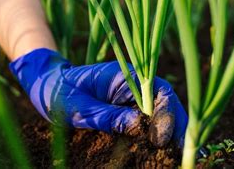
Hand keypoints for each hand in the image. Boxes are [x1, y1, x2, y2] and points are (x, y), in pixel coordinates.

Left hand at [9, 48, 186, 146]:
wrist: (48, 88)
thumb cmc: (60, 93)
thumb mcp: (78, 107)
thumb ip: (108, 116)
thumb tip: (139, 127)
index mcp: (125, 76)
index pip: (158, 91)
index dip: (166, 115)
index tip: (162, 139)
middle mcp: (136, 86)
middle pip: (168, 104)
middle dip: (178, 127)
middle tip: (184, 153)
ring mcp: (134, 99)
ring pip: (163, 115)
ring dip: (173, 134)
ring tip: (183, 156)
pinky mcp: (129, 111)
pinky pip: (150, 123)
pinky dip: (161, 137)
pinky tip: (169, 152)